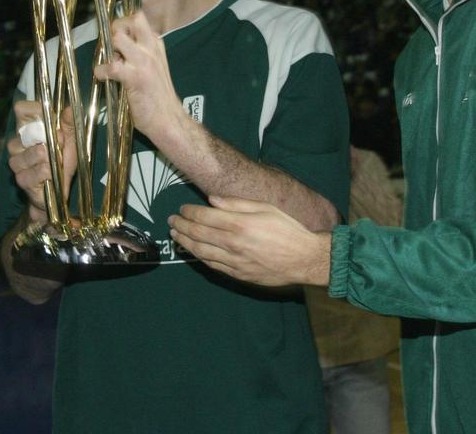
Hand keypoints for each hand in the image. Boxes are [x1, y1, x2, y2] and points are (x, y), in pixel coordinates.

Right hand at [6, 101, 75, 222]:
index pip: (22, 109)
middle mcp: (16, 143)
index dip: (37, 110)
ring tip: (57, 161)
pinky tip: (52, 174)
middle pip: (29, 131)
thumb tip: (70, 109)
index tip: (52, 117)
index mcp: (26, 129)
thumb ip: (70, 124)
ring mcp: (16, 161)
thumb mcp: (71, 140)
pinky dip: (50, 172)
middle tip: (61, 143)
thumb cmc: (62, 162)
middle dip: (51, 137)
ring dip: (52, 157)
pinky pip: (39, 171)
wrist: (58, 190)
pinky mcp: (21, 179)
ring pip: (36, 152)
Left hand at [92, 11, 186, 143]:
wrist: (170, 120)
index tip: (116, 37)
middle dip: (116, 28)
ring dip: (108, 49)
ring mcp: (144, 62)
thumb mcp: (153, 67)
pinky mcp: (135, 78)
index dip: (123, 24)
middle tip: (111, 45)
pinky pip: (111, 66)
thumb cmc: (159, 96)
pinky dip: (101, 71)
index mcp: (156, 44)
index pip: (139, 19)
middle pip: (131, 20)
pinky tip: (103, 78)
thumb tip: (115, 48)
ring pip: (118, 38)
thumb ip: (138, 54)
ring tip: (109, 62)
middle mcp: (151, 48)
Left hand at [169, 196, 331, 286]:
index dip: (188, 212)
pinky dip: (200, 257)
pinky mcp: (238, 274)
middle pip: (197, 233)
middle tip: (171, 221)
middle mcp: (232, 243)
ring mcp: (234, 261)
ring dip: (185, 242)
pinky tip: (194, 251)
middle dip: (181, 226)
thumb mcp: (265, 207)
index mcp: (239, 224)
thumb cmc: (287, 229)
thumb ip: (236, 203)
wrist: (304, 259)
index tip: (181, 209)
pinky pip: (212, 265)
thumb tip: (211, 200)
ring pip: (201, 251)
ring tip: (176, 235)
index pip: (203, 216)